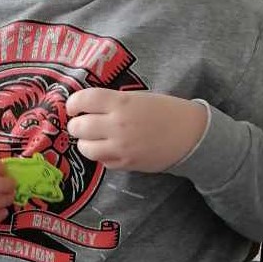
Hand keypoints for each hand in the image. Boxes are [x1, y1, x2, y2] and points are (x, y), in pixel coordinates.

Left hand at [66, 88, 207, 171]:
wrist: (189, 133)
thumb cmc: (166, 110)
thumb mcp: (138, 98)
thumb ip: (113, 103)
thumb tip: (87, 108)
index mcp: (121, 102)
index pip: (84, 100)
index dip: (73, 103)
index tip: (73, 107)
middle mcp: (117, 125)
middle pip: (79, 127)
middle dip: (76, 125)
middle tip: (81, 124)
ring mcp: (121, 147)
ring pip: (86, 148)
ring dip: (85, 143)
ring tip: (93, 139)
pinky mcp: (126, 163)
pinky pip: (102, 162)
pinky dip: (102, 156)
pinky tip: (110, 149)